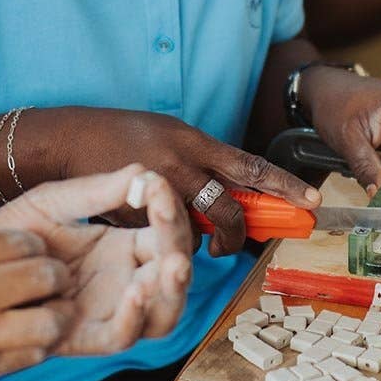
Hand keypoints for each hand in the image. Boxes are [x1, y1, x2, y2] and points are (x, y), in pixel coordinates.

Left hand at [0, 167, 192, 353]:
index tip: (157, 187)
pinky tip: (136, 289)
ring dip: (173, 292)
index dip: (172, 214)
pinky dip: (135, 318)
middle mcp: (123, 281)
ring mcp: (106, 311)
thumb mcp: (54, 201)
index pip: (167, 235)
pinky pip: (119, 337)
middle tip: (173, 229)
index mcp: (124, 247)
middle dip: (181, 254)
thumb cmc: (13, 231)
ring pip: (162, 316)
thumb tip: (145, 172)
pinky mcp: (81, 336)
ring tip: (172, 264)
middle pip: (174, 278)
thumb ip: (97, 190)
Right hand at [0, 227, 70, 380]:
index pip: (20, 240)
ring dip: (57, 314)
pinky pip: (28, 356)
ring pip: (48, 321)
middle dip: (56, 275)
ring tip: (51, 311)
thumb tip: (4, 249)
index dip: (36, 246)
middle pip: (42, 275)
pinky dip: (37, 345)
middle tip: (54, 279)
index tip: (36, 252)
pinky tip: (27, 338)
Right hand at [61, 109, 320, 256]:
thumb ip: (198, 161)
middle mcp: (179, 164)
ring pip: (198, 229)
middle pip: (229, 206)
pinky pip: (165, 235)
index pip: (249, 166)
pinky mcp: (134, 216)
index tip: (312, 200)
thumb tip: (230, 193)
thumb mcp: (168, 134)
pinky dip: (169, 237)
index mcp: (193, 142)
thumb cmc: (120, 135)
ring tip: (210, 245)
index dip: (284, 184)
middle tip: (249, 242)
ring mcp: (156, 192)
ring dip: (208, 241)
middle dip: (246, 230)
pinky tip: (159, 230)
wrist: (67, 140)